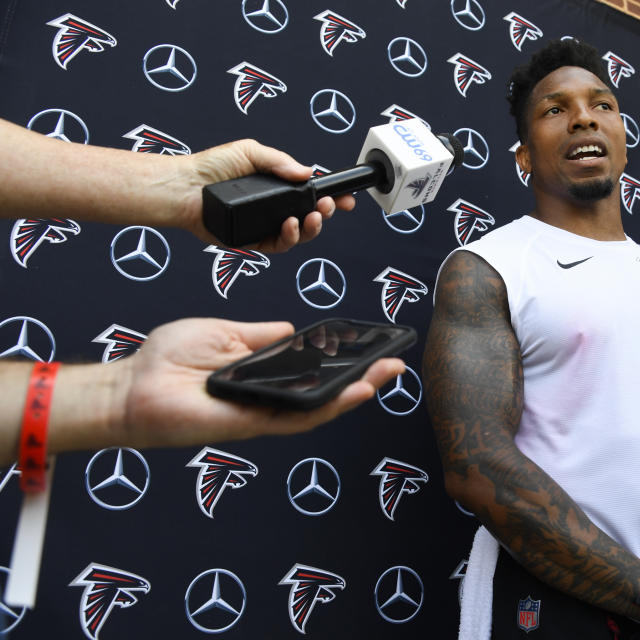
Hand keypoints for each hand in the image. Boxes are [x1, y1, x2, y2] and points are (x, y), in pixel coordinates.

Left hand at [112, 318, 403, 449]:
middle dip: (362, 378)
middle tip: (393, 364)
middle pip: (324, 391)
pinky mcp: (252, 425)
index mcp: (262, 372)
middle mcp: (267, 396)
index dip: (342, 360)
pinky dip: (328, 406)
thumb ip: (261, 336)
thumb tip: (293, 330)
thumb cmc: (167, 359)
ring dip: (355, 393)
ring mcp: (262, 413)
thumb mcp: (223, 332)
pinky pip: (297, 417)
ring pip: (319, 407)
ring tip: (385, 376)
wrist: (131, 387)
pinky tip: (352, 393)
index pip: (311, 369)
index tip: (368, 346)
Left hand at [177, 139, 355, 251]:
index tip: (346, 198)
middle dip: (325, 212)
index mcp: (277, 186)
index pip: (310, 194)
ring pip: (299, 234)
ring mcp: (265, 225)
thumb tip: (307, 172)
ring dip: (312, 228)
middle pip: (310, 216)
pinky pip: (279, 245)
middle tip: (327, 206)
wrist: (186, 187)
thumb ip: (280, 161)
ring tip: (313, 217)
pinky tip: (290, 226)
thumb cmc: (211, 167)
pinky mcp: (253, 241)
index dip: (331, 197)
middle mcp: (274, 208)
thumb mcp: (251, 152)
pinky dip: (290, 237)